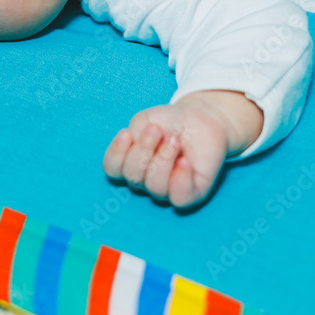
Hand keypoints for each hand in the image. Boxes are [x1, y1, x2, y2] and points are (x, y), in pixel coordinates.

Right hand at [102, 90, 263, 207]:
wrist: (201, 117)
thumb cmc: (170, 121)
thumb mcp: (146, 120)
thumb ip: (135, 136)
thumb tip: (139, 156)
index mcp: (131, 162)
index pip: (113, 168)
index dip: (116, 154)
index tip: (127, 132)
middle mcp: (146, 179)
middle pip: (133, 177)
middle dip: (143, 150)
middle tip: (156, 129)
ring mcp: (168, 188)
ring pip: (156, 187)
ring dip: (164, 159)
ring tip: (175, 139)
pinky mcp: (192, 192)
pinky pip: (180, 197)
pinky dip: (180, 179)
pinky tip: (184, 160)